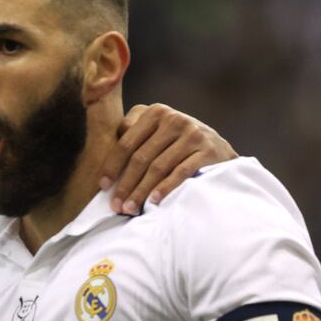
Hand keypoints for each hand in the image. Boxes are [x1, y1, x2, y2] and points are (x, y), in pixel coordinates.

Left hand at [99, 103, 236, 214]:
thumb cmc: (175, 141)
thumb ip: (132, 135)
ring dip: (141, 191)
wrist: (218, 146)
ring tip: (130, 209)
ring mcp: (192, 133)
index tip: (103, 186)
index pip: (126, 142)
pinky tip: (153, 202)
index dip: (112, 165)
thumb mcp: (154, 130)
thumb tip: (104, 163)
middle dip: (125, 184)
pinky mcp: (207, 150)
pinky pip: (180, 172)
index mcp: (154, 112)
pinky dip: (165, 188)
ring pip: (158, 167)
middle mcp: (173, 119)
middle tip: (116, 205)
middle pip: (140, 157)